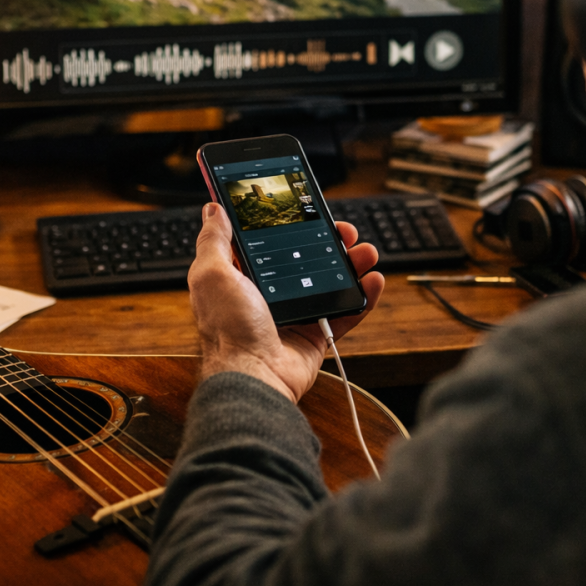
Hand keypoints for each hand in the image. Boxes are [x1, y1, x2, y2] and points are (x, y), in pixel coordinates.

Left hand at [187, 203, 384, 403]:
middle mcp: (271, 295)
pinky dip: (363, 297)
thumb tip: (214, 210)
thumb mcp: (212, 275)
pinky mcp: (316, 334)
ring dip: (352, 264)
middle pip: (308, 259)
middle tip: (344, 231)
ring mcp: (296, 314)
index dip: (292, 226)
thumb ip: (214, 240)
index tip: (309, 211)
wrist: (252, 375)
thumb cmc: (228, 329)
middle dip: (330, 242)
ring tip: (365, 252)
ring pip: (331, 282)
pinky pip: (345, 313)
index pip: (272, 243)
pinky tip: (372, 281)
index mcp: (245, 278)